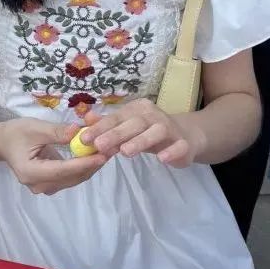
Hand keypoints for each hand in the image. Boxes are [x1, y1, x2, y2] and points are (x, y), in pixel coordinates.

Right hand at [0, 118, 106, 195]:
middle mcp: (39, 185)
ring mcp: (46, 186)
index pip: (63, 170)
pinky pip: (72, 176)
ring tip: (108, 149)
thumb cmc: (16, 133)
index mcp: (31, 173)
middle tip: (111, 148)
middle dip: (93, 163)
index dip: (84, 163)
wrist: (3, 142)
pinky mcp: (52, 183)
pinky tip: (97, 153)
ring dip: (92, 164)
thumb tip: (78, 131)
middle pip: (72, 177)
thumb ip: (57, 132)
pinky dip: (85, 165)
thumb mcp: (35, 128)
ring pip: (75, 178)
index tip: (102, 155)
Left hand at [80, 99, 205, 167]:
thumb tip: (86, 118)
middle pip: (134, 123)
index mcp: (137, 110)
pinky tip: (162, 159)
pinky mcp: (184, 144)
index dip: (100, 127)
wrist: (185, 136)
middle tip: (100, 145)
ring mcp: (170, 128)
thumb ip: (107, 125)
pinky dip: (171, 151)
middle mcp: (154, 116)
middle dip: (116, 134)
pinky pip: (179, 146)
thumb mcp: (127, 126)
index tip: (84, 139)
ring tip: (125, 152)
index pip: (117, 118)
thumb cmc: (149, 132)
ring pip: (156, 132)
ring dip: (140, 141)